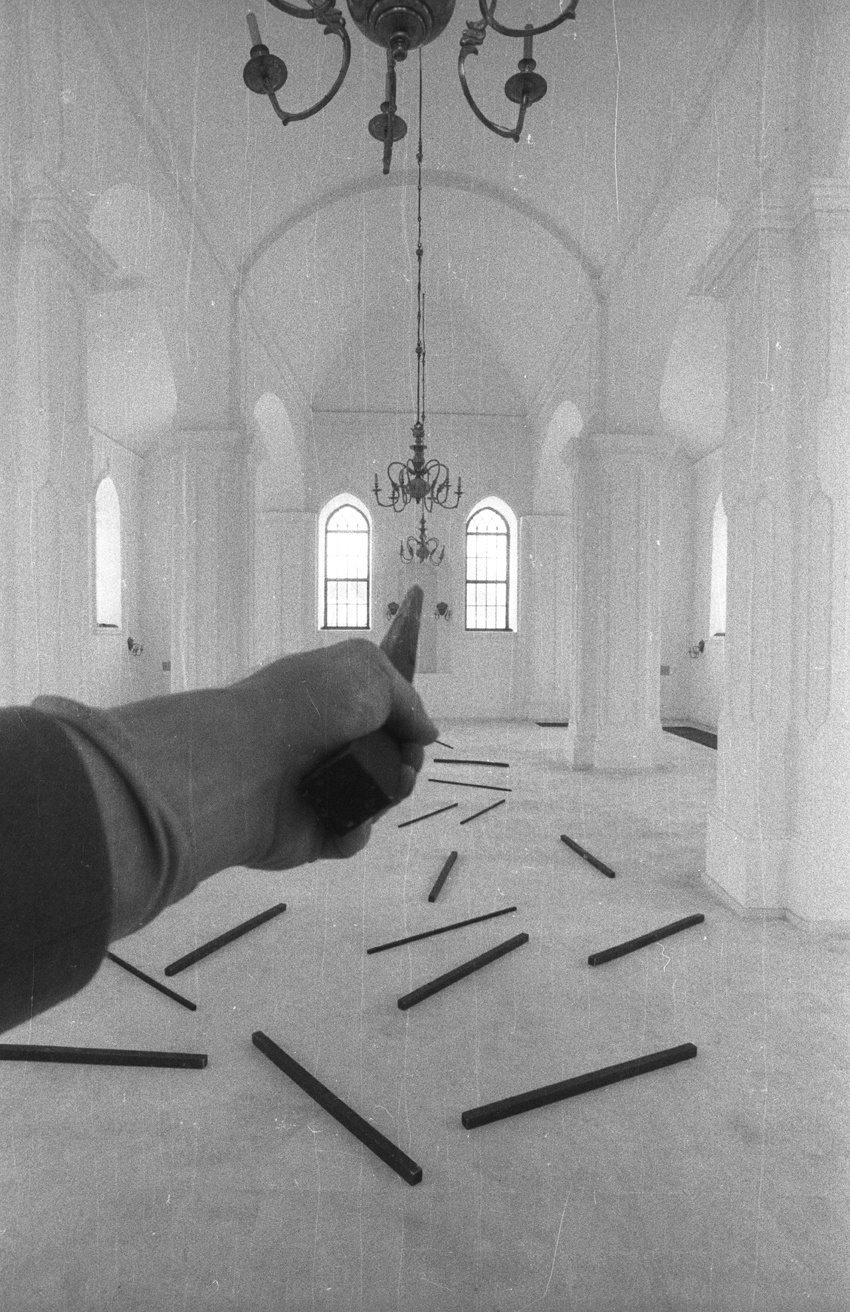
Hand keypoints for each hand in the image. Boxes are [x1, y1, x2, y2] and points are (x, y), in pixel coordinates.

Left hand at [231, 638, 438, 865]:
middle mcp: (320, 743)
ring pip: (374, 799)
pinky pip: (350, 835)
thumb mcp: (365, 671)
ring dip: (391, 794)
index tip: (416, 729)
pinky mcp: (310, 833)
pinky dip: (357, 829)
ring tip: (392, 787)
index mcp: (326, 702)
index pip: (376, 712)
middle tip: (407, 762)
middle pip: (383, 758)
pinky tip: (354, 819)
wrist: (246, 765)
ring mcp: (316, 789)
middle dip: (406, 760)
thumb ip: (405, 698)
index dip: (403, 721)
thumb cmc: (304, 707)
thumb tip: (427, 732)